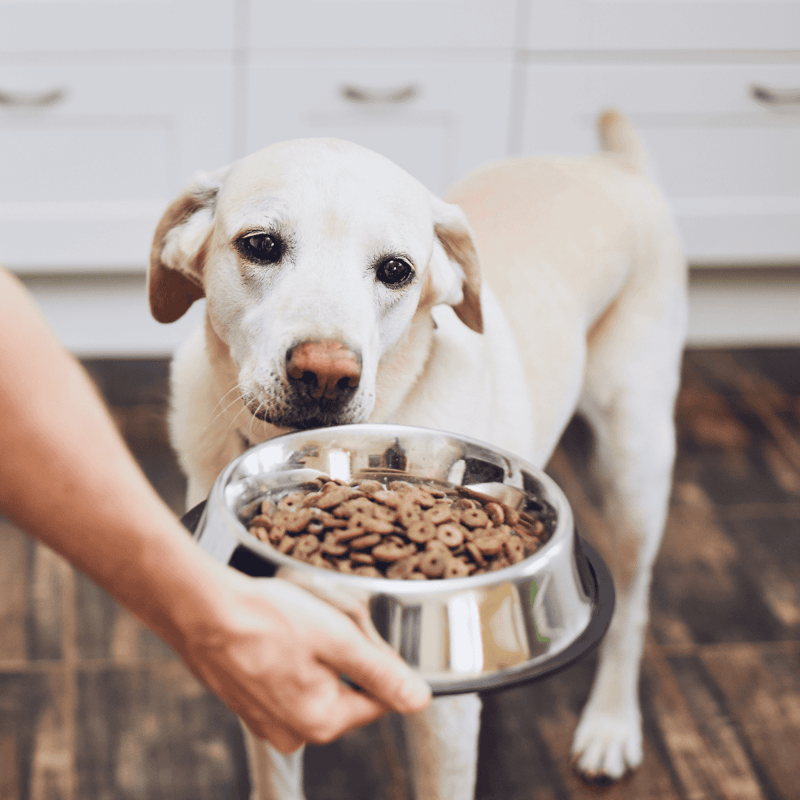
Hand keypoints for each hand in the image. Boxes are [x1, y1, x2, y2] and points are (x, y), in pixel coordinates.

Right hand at [172, 568, 430, 752]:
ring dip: (315, 654)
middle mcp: (293, 731)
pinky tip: (275, 632)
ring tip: (295, 623)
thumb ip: (381, 672)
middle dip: (343, 655)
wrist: (200, 609)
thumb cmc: (265, 619)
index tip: (359, 631)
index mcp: (321, 722)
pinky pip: (285, 679)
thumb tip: (419, 700)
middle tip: (322, 621)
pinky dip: (287, 656)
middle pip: (345, 690)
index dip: (377, 660)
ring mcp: (265, 719)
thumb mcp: (338, 638)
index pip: (378, 699)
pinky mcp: (246, 701)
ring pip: (315, 682)